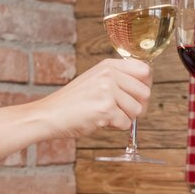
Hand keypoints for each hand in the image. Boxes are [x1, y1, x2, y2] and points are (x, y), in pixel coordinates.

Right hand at [36, 58, 151, 137]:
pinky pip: (126, 123)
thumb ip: (117, 79)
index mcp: (108, 66)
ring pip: (137, 110)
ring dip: (126, 118)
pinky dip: (116, 127)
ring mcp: (108, 91)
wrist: (49, 114)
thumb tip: (145, 88)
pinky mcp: (106, 109)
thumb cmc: (72, 102)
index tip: (137, 95)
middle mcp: (109, 75)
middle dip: (138, 106)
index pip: (145, 70)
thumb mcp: (94, 80)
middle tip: (123, 112)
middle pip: (145, 92)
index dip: (145, 85)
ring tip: (108, 116)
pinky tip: (101, 122)